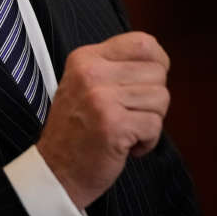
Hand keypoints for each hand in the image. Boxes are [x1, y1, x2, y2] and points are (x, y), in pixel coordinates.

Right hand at [35, 31, 170, 208]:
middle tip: (130, 115)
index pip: (143, 43)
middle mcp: (91, 73)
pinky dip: (148, 142)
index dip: (158, 62)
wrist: (56, 173)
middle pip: (158, 72)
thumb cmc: (77, 131)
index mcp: (86, 58)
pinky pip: (155, 125)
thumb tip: (159, 61)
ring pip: (161, 98)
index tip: (150, 82)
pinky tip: (126, 146)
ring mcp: (101, 98)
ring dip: (151, 121)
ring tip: (126, 131)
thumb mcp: (85, 84)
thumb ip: (116, 67)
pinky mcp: (113, 125)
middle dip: (153, 99)